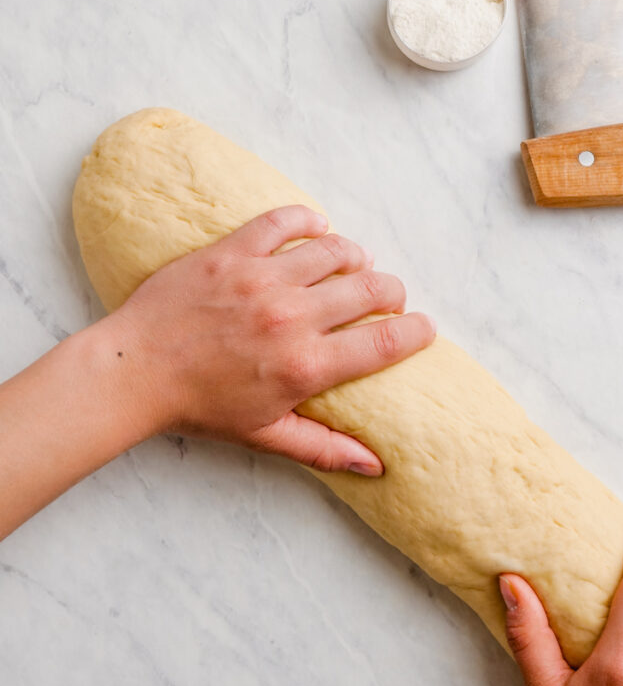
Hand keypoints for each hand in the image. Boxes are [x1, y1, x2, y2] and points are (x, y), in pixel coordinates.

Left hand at [110, 205, 435, 473]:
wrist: (135, 370)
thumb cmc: (199, 406)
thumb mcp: (265, 434)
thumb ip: (323, 447)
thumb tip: (375, 465)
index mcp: (305, 366)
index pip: (384, 343)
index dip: (415, 332)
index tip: (424, 327)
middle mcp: (293, 318)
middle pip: (371, 289)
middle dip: (392, 292)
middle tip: (389, 296)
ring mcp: (263, 279)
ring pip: (336, 251)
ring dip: (357, 256)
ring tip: (357, 263)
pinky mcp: (233, 252)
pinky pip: (283, 222)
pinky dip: (308, 220)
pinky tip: (318, 227)